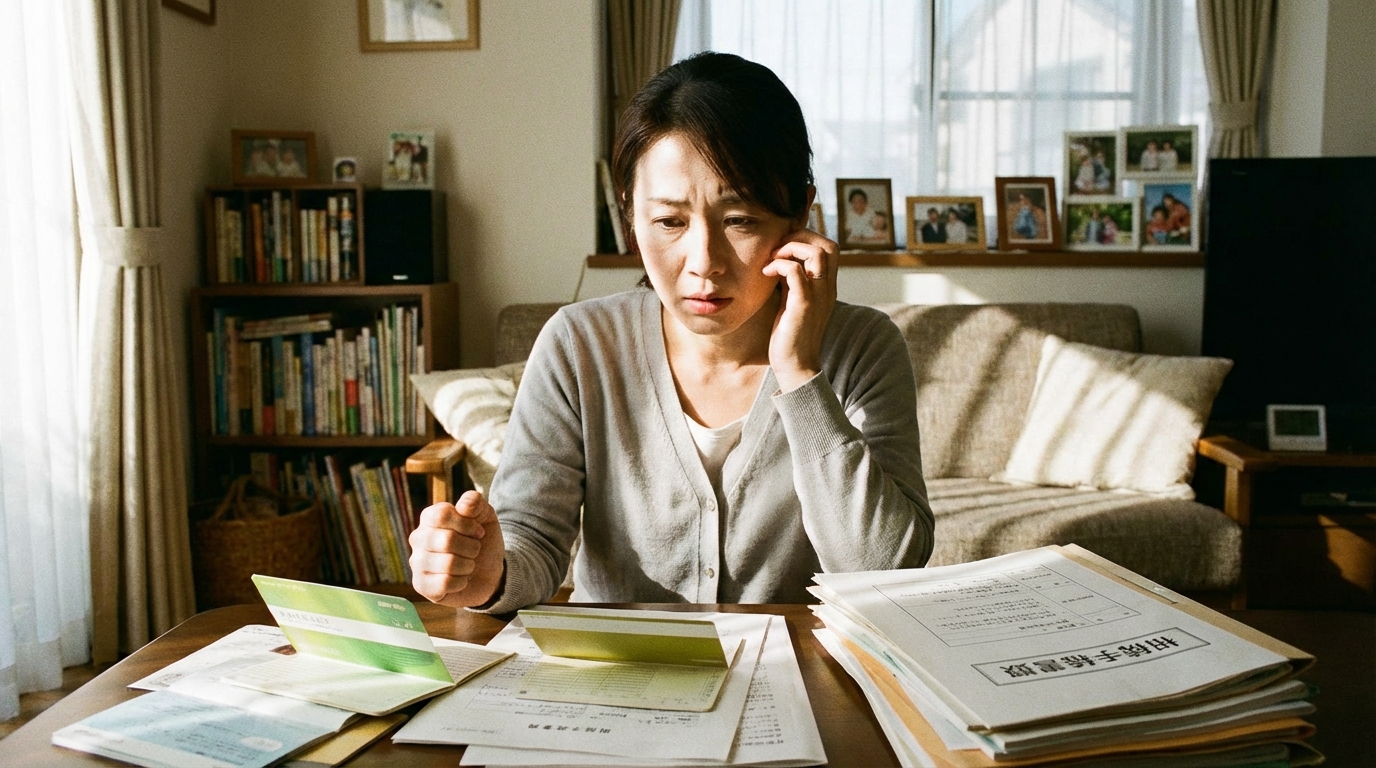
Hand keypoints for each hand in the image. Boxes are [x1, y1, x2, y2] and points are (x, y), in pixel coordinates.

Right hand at [409, 491, 505, 607]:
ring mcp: (416, 562)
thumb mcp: (486, 517)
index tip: (479, 532)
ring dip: (468, 565)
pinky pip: (444, 583)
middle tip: (475, 551)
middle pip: (446, 540)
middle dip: (472, 547)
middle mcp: (418, 538)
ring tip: (468, 565)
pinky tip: (460, 579)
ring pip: (448, 563)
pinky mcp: (420, 585)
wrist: (489, 572)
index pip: (442, 515)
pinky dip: (461, 582)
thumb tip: (463, 505)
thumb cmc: (482, 541)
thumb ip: (475, 503)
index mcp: (429, 517)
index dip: (467, 525)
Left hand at [761, 228, 837, 391]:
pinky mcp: (803, 305)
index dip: (807, 238)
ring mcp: (818, 296)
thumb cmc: (789, 335)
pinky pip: (795, 272)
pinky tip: (765, 273)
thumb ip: (792, 281)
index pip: (830, 247)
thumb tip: (780, 261)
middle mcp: (827, 288)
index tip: (783, 246)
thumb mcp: (793, 301)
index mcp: (826, 286)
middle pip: (828, 245)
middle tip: (777, 248)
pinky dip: (778, 265)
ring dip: (790, 248)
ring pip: (816, 253)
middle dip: (801, 237)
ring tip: (772, 258)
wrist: (795, 366)